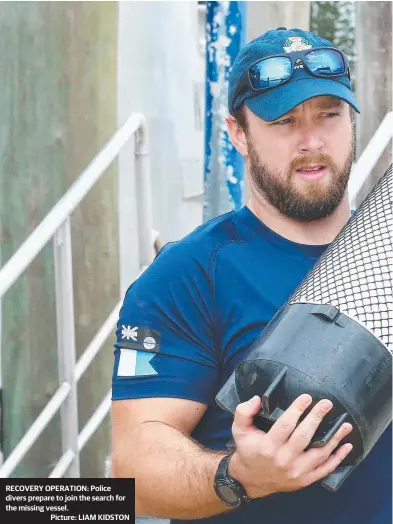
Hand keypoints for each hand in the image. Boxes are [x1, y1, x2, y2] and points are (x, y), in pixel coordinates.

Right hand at [229, 394, 352, 498]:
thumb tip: (257, 399)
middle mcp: (283, 461)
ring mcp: (296, 473)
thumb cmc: (247, 450)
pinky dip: (338, 458)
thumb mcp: (239, 429)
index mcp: (268, 447)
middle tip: (326, 403)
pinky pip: (325, 469)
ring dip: (334, 438)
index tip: (306, 397)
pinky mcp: (305, 480)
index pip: (285, 425)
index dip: (297, 409)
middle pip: (304, 437)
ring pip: (319, 454)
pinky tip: (347, 445)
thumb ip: (244, 411)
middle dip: (316, 418)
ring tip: (345, 424)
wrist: (250, 480)